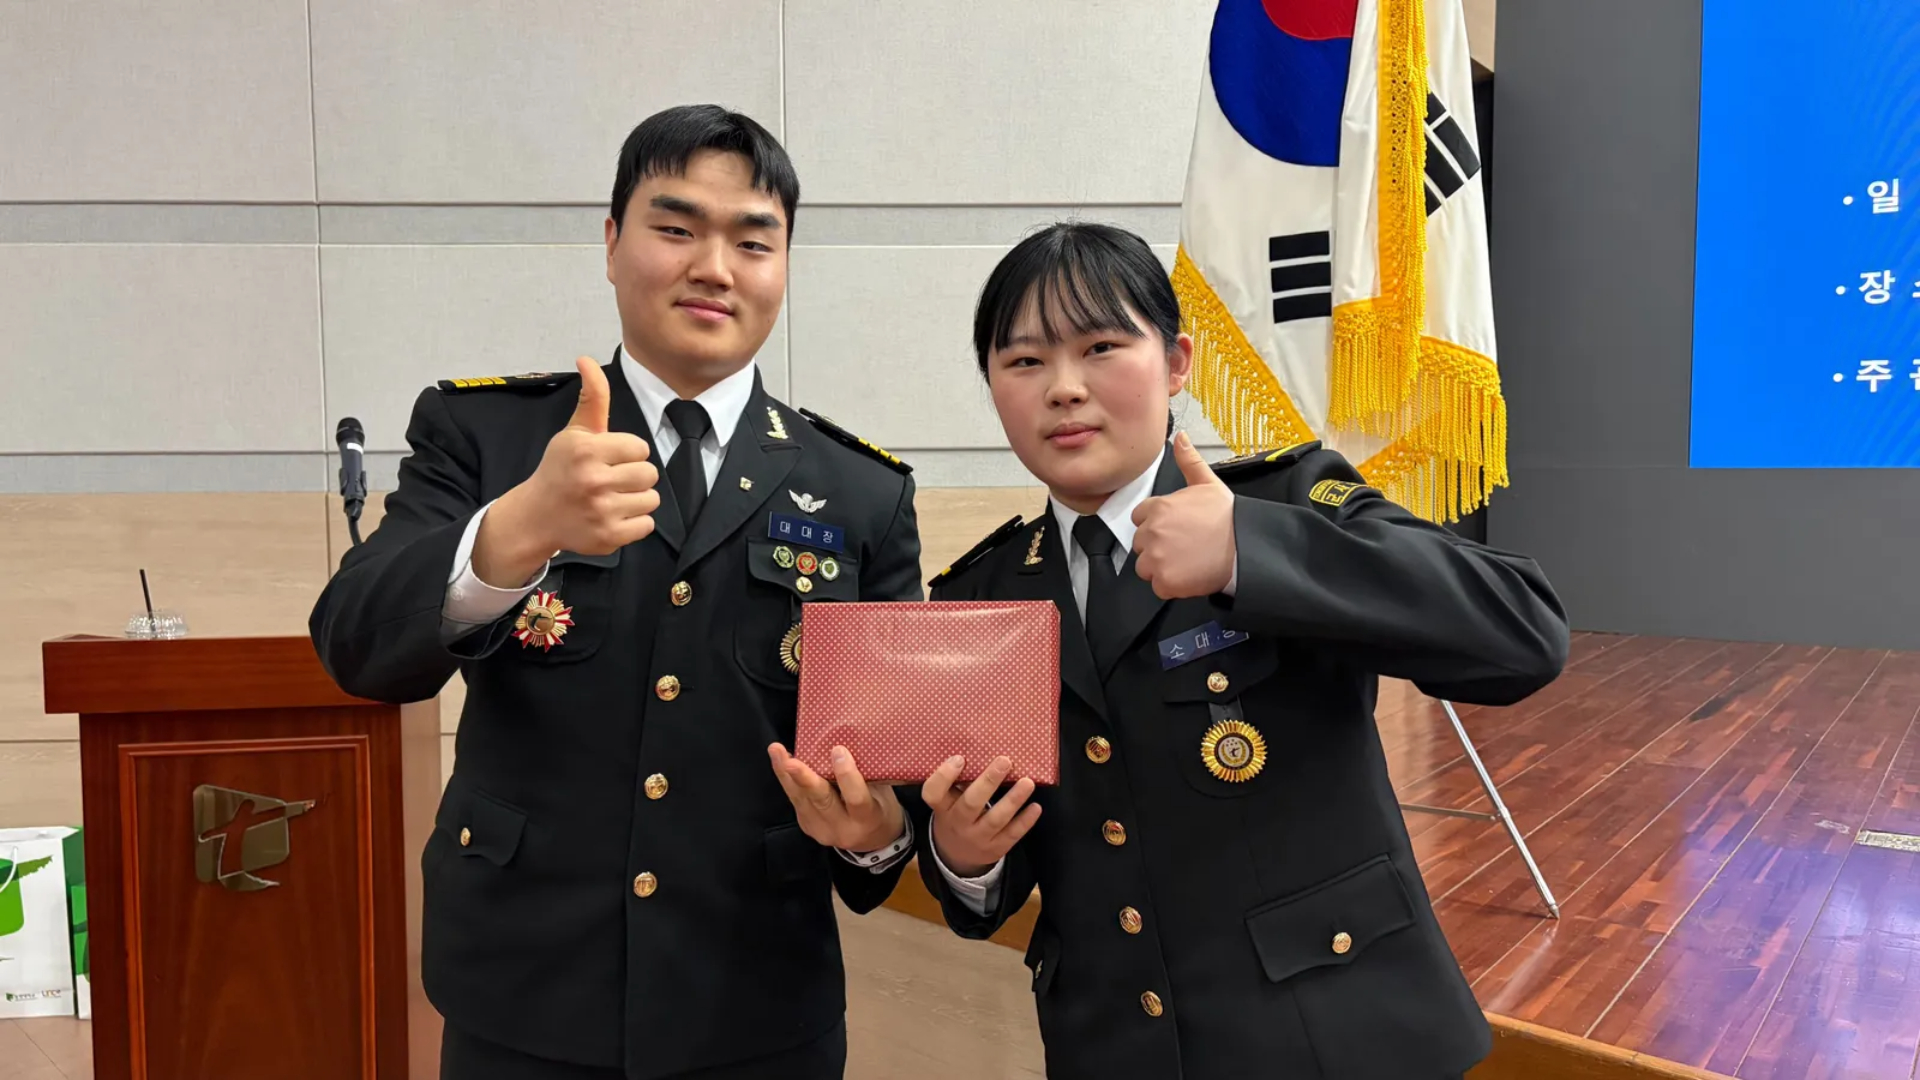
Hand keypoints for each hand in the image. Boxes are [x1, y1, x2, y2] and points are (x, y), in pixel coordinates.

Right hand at [473, 356, 660, 585]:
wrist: (536, 516)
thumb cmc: (561, 469)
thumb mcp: (575, 432)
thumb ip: (592, 397)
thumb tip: (587, 358)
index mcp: (587, 450)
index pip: (640, 448)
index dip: (627, 453)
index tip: (608, 459)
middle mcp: (593, 480)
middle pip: (649, 474)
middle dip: (634, 476)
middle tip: (611, 480)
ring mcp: (601, 511)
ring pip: (651, 500)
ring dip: (636, 499)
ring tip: (612, 498)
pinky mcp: (608, 537)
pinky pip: (646, 525)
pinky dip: (634, 523)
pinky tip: (612, 516)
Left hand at [768, 743, 905, 852]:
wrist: (873, 841)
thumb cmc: (881, 807)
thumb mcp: (883, 793)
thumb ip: (866, 774)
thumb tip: (849, 741)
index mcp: (867, 819)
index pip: (856, 799)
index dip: (847, 775)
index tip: (839, 750)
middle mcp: (842, 828)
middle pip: (821, 801)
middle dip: (804, 779)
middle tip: (791, 761)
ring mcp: (821, 829)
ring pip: (801, 800)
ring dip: (786, 774)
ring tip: (776, 751)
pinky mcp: (807, 825)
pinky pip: (796, 799)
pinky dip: (788, 779)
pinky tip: (781, 760)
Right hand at [920, 755, 1041, 878]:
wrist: (956, 856)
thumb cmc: (955, 815)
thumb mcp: (948, 802)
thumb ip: (959, 781)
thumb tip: (985, 747)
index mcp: (942, 807)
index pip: (933, 793)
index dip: (944, 776)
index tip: (960, 758)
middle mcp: (957, 823)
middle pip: (970, 804)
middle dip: (988, 782)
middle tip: (1005, 761)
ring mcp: (976, 838)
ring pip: (995, 819)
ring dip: (1013, 800)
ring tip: (1028, 782)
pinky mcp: (995, 849)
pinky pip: (1011, 835)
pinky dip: (1025, 821)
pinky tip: (1035, 806)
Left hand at [1131, 431, 1235, 599]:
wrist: (1245, 546)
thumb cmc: (1228, 517)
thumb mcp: (1208, 483)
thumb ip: (1188, 461)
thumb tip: (1179, 437)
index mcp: (1157, 507)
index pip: (1139, 518)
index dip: (1156, 525)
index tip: (1174, 529)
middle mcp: (1152, 532)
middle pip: (1141, 544)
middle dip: (1157, 546)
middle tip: (1183, 546)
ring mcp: (1156, 558)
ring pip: (1145, 567)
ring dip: (1161, 567)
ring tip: (1186, 561)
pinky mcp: (1165, 581)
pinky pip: (1158, 587)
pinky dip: (1171, 586)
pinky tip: (1189, 575)